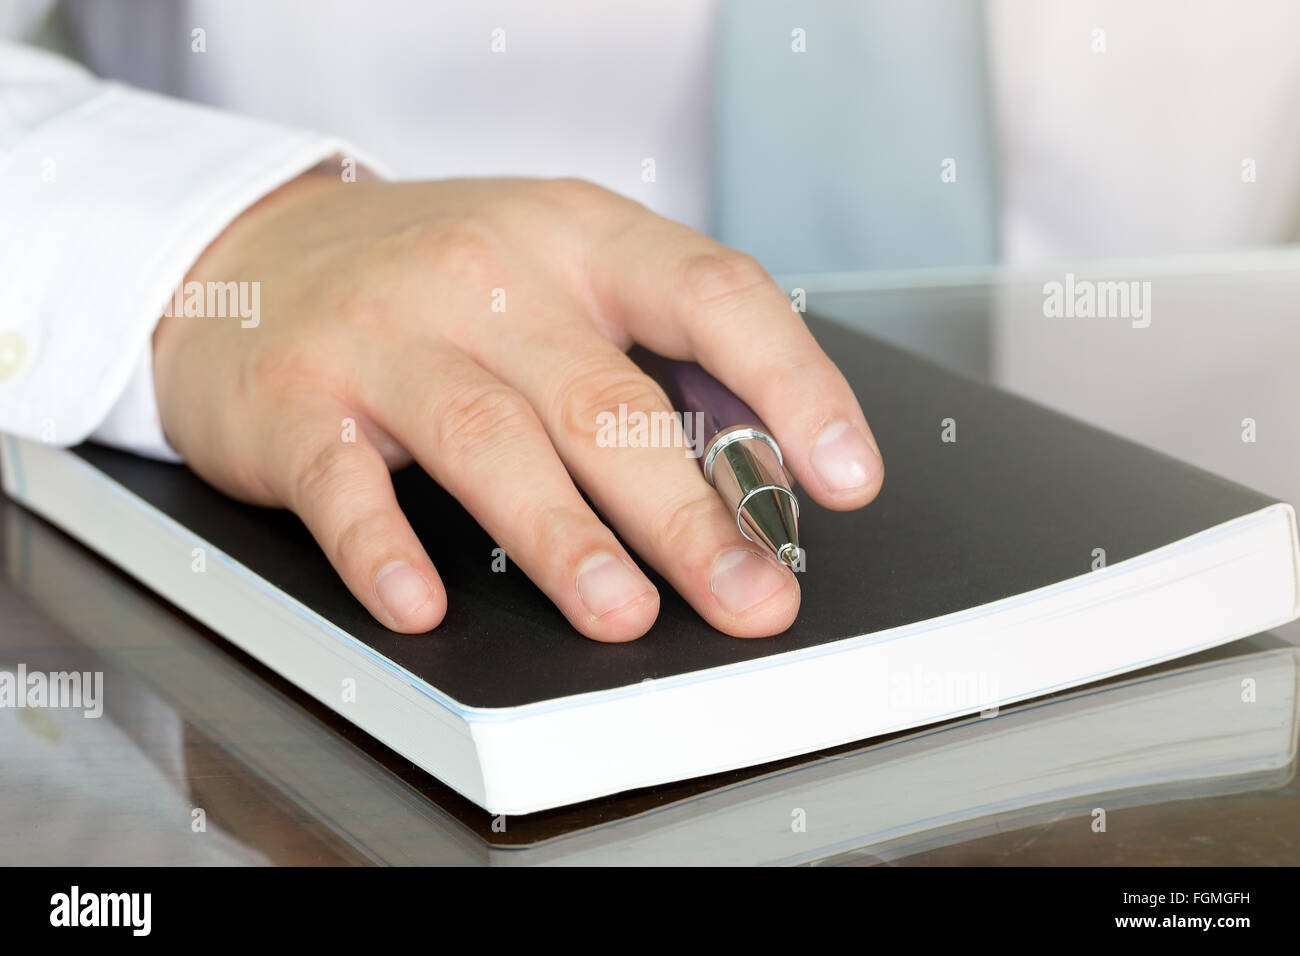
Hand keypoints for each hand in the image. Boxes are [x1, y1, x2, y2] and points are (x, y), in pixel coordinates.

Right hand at [153, 174, 883, 640]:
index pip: (712, 296)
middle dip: (688, 513)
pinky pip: (343, 481)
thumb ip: (644, 354)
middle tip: (749, 597)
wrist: (244, 253)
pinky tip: (422, 605)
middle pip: (606, 399)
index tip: (847, 475)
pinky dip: (383, 548)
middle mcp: (486, 275)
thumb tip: (760, 470)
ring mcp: (385, 334)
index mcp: (577, 239)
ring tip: (618, 614)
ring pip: (490, 438)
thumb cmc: (429, 281)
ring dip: (561, 536)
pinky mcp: (294, 399)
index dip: (793, 384)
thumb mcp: (551, 272)